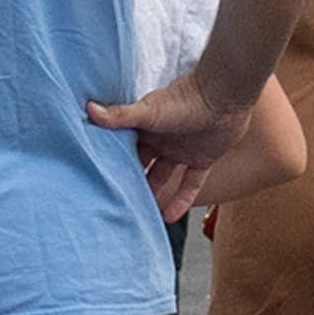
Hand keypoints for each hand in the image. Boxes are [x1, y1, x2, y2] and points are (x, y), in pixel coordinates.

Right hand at [87, 71, 254, 221]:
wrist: (224, 96)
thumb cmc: (185, 98)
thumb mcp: (148, 112)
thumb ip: (120, 115)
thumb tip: (89, 109)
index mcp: (145, 126)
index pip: (124, 147)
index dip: (113, 162)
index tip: (98, 178)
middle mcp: (162, 138)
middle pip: (142, 164)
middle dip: (131, 180)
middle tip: (116, 199)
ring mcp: (182, 150)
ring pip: (164, 176)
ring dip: (154, 193)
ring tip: (139, 213)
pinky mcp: (202, 159)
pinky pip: (190, 184)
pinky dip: (181, 201)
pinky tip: (168, 218)